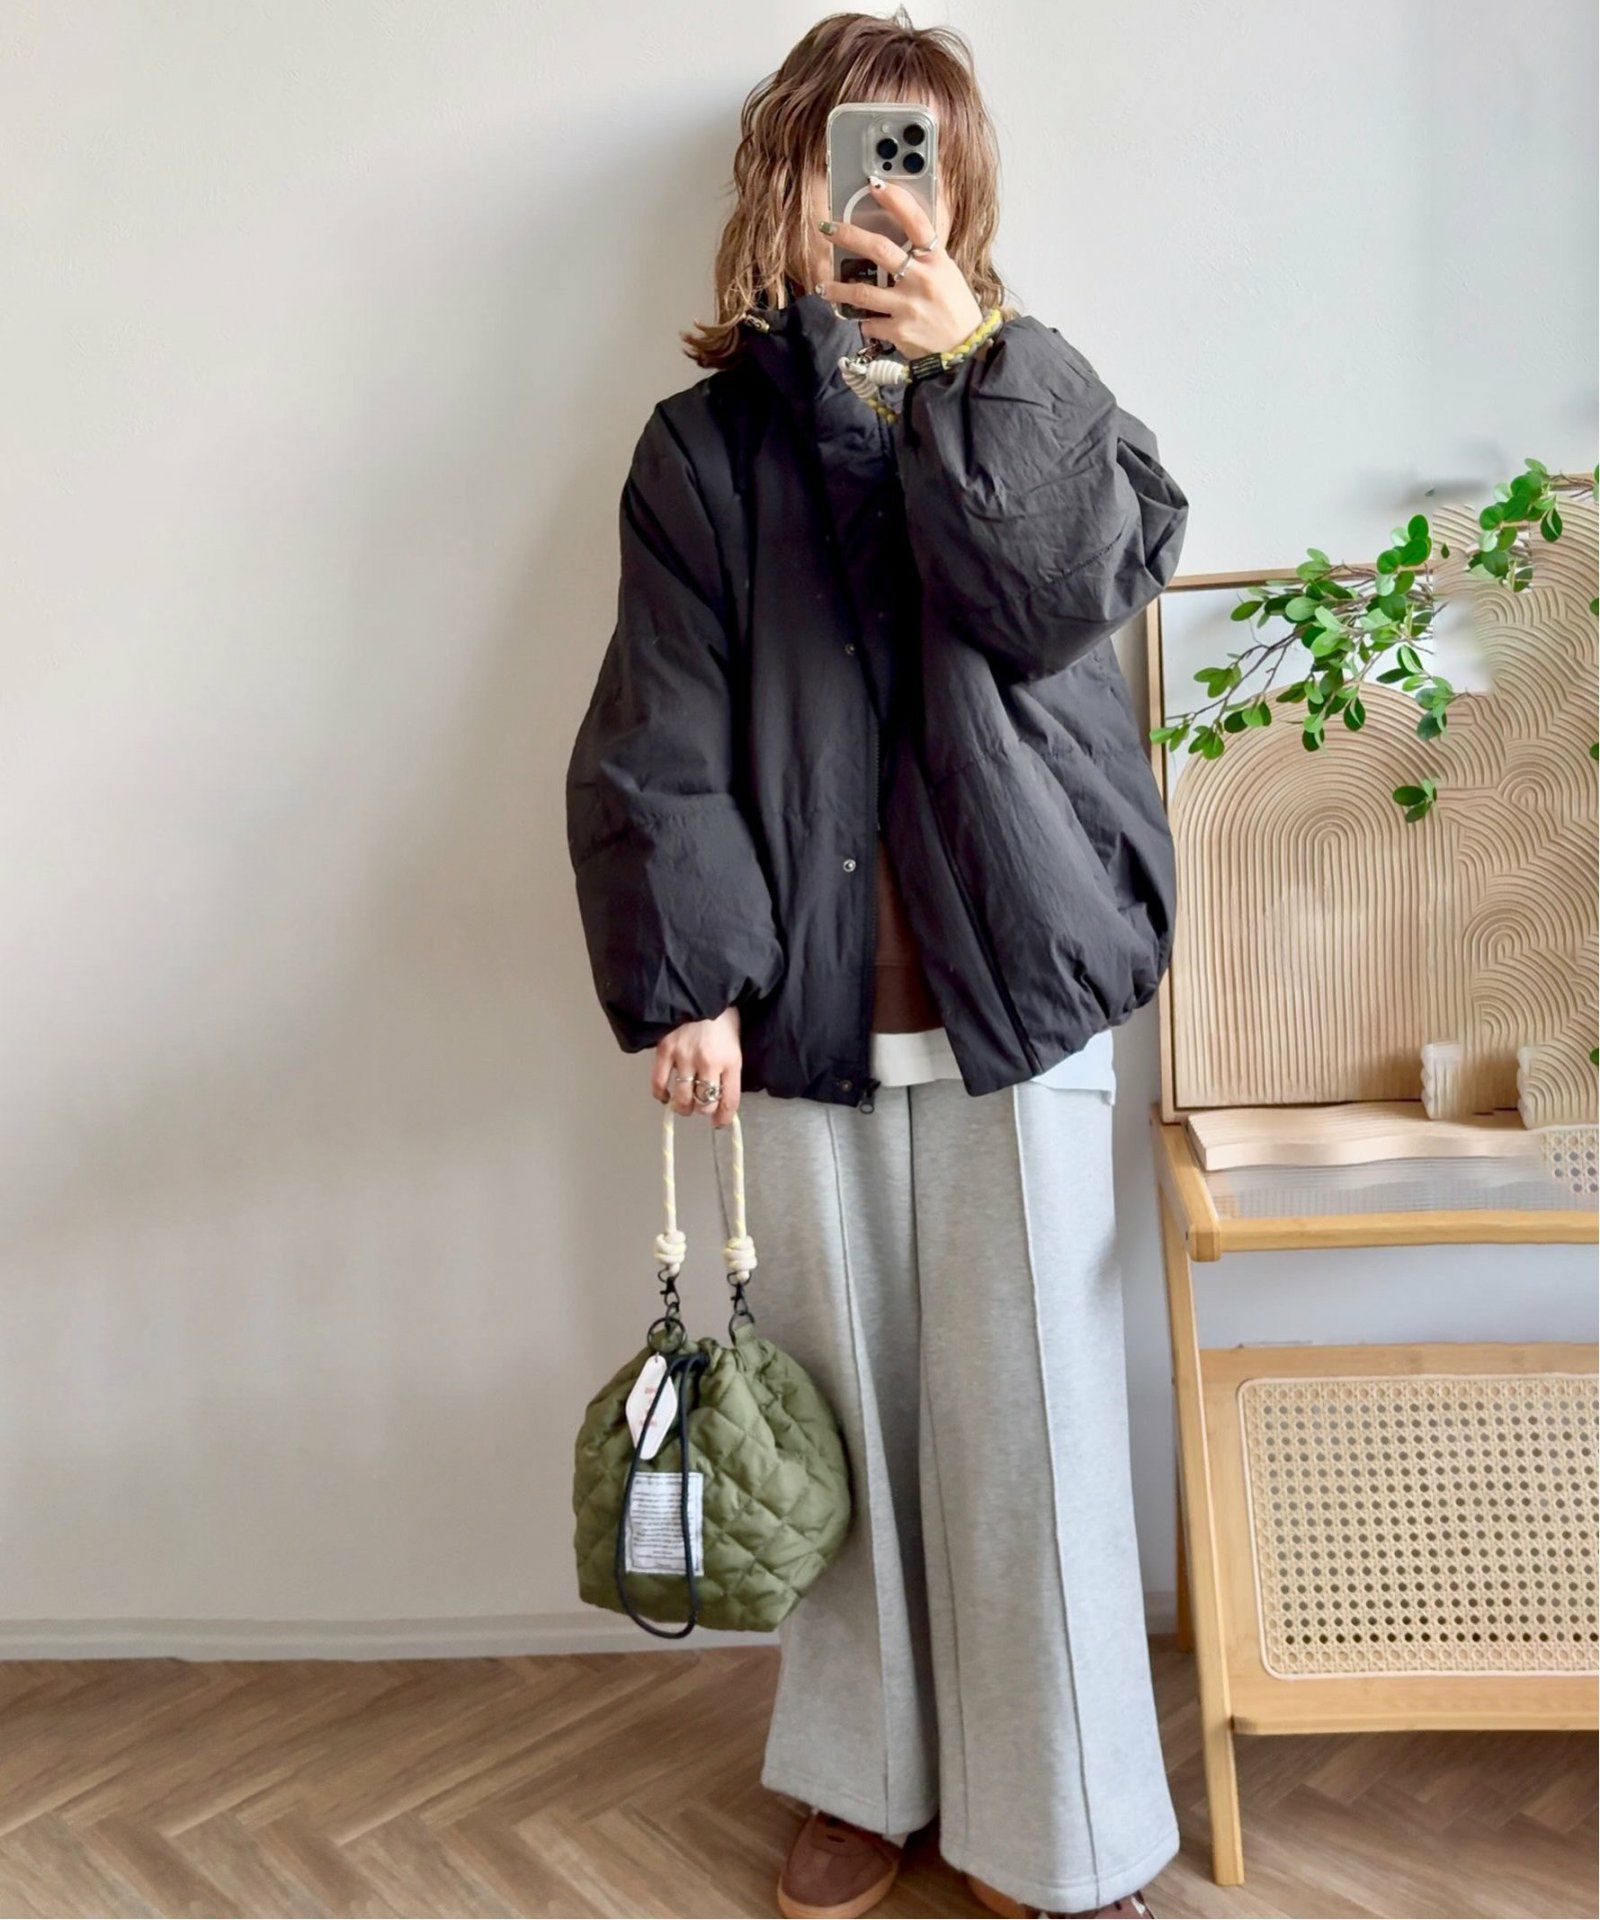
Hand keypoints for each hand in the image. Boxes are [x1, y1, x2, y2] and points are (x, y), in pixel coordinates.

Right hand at [653, 1007, 741, 1126]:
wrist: (700, 988)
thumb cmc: (721, 1014)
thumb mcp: (735, 1040)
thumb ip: (729, 1066)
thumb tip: (722, 1093)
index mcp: (731, 1060)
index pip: (729, 1101)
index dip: (724, 1118)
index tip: (720, 1122)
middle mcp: (708, 1062)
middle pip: (705, 1104)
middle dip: (704, 1110)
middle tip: (701, 1106)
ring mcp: (685, 1057)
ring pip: (682, 1099)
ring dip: (683, 1107)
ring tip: (684, 1104)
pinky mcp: (665, 1050)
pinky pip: (659, 1083)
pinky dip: (661, 1094)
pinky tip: (665, 1094)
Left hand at [819, 177, 984, 359]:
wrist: (966, 349)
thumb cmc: (955, 309)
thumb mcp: (947, 275)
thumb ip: (924, 259)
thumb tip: (898, 241)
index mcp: (937, 260)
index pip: (917, 222)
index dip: (896, 201)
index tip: (875, 185)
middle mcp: (922, 279)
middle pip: (879, 250)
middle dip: (847, 235)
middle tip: (827, 229)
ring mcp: (908, 306)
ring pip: (861, 292)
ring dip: (837, 289)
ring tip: (824, 288)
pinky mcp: (899, 331)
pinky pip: (870, 324)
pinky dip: (863, 323)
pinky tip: (862, 321)